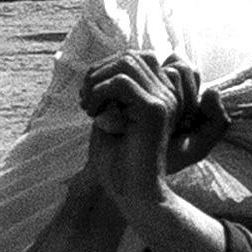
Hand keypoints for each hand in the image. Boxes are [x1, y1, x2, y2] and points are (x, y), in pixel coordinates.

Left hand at [80, 54, 204, 240]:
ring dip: (97, 80)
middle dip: (99, 71)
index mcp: (160, 96)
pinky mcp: (154, 110)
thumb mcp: (110, 120)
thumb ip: (110, 93)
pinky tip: (92, 113)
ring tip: (87, 105)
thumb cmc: (118, 165)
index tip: (88, 94)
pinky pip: (121, 82)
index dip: (106, 67)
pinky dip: (99, 92)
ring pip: (126, 64)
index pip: (136, 58)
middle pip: (130, 56)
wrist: (131, 195)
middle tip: (84, 99)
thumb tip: (98, 69)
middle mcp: (167, 95)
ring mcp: (164, 101)